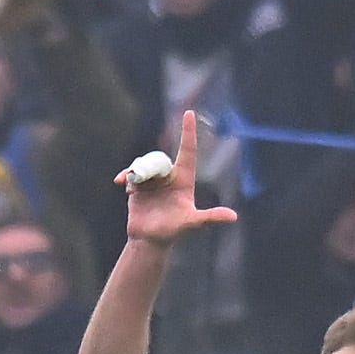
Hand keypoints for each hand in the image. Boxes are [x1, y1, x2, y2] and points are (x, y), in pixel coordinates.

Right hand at [120, 111, 237, 249]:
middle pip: (158, 159)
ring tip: (131, 186)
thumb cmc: (174, 231)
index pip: (188, 150)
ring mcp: (154, 180)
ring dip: (136, 172)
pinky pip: (132, 172)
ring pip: (144, 164)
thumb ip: (210, 217)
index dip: (188, 132)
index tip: (189, 113)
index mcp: (184, 179)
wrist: (150, 240)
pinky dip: (126, 175)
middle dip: (149, 166)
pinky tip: (121, 183)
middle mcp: (169, 176)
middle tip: (139, 181)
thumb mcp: (193, 223)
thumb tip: (233, 217)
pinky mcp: (139, 186)